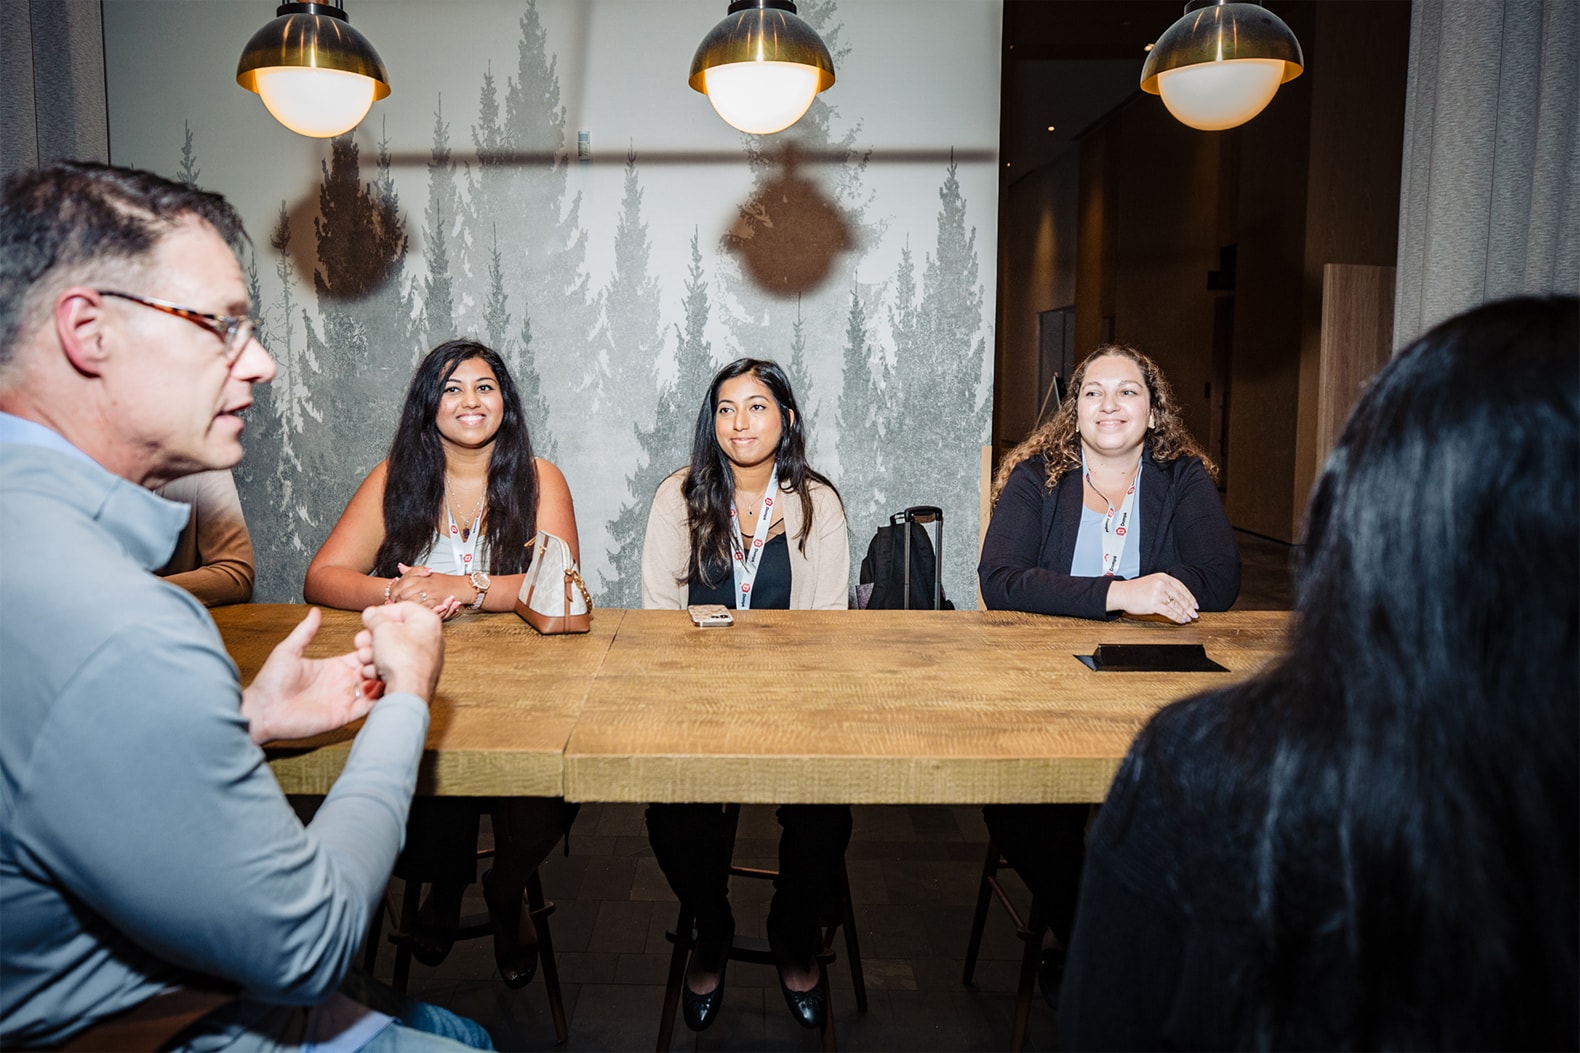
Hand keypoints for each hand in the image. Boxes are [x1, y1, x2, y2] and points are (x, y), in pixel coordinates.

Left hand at [241, 607, 387, 744]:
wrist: (262, 711)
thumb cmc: (270, 682)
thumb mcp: (288, 650)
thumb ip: (305, 632)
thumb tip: (314, 610)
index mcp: (332, 667)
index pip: (361, 655)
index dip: (370, 647)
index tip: (374, 639)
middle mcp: (342, 682)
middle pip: (372, 670)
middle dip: (380, 661)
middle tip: (380, 654)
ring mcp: (344, 699)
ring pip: (375, 687)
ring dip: (382, 678)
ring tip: (378, 669)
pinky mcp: (344, 715)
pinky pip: (369, 707)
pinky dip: (379, 698)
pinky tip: (379, 686)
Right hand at [363, 601, 444, 699]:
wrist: (408, 692)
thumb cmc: (401, 658)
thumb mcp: (382, 630)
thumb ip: (375, 618)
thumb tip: (371, 613)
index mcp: (427, 621)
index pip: (403, 608)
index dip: (382, 612)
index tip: (368, 619)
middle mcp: (430, 638)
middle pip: (396, 630)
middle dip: (373, 636)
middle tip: (361, 641)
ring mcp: (425, 658)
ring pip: (393, 649)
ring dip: (373, 652)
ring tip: (364, 657)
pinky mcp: (417, 674)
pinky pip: (396, 665)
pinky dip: (382, 667)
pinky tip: (372, 671)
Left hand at [389, 563, 468, 618]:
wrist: (460, 587)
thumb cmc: (444, 582)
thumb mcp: (426, 573)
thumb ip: (412, 571)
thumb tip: (400, 566)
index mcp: (419, 577)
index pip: (399, 585)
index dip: (393, 592)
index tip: (392, 597)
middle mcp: (423, 584)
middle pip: (402, 594)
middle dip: (397, 601)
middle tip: (395, 605)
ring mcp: (429, 594)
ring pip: (411, 602)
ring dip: (406, 607)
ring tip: (404, 609)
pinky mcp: (436, 603)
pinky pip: (422, 609)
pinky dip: (417, 611)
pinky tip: (415, 612)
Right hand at [1107, 573, 1199, 623]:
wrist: (1122, 593)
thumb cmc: (1134, 589)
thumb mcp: (1152, 582)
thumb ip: (1165, 587)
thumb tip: (1179, 599)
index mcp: (1163, 577)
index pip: (1182, 588)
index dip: (1190, 598)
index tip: (1195, 604)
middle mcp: (1162, 584)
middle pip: (1181, 597)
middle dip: (1190, 608)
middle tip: (1194, 614)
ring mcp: (1159, 593)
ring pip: (1177, 606)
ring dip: (1185, 614)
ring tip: (1188, 618)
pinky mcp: (1155, 604)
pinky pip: (1170, 612)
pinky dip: (1177, 617)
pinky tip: (1180, 620)